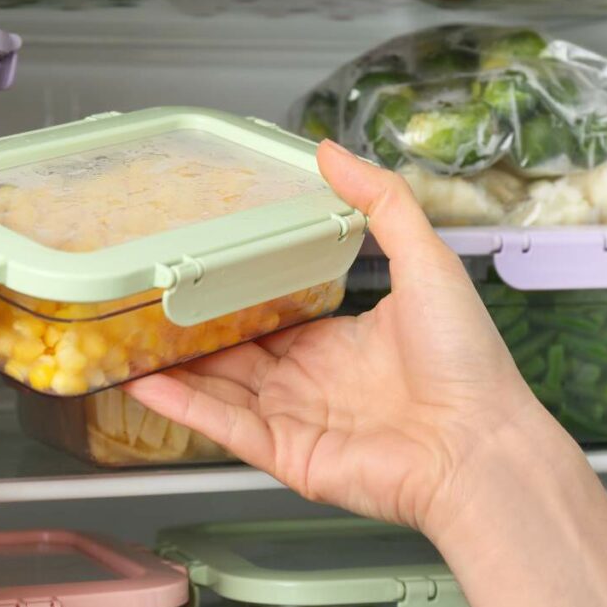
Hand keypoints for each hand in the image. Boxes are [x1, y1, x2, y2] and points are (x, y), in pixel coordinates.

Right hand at [129, 139, 535, 532]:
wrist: (482, 445)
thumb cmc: (466, 361)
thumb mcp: (426, 260)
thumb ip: (380, 202)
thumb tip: (331, 151)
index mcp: (337, 342)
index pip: (269, 317)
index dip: (232, 297)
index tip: (196, 270)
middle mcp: (311, 381)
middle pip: (233, 354)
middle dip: (191, 332)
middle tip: (146, 303)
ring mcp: (294, 420)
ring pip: (217, 389)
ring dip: (172, 368)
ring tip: (125, 342)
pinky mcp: (285, 455)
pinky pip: (223, 428)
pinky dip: (182, 407)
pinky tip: (143, 383)